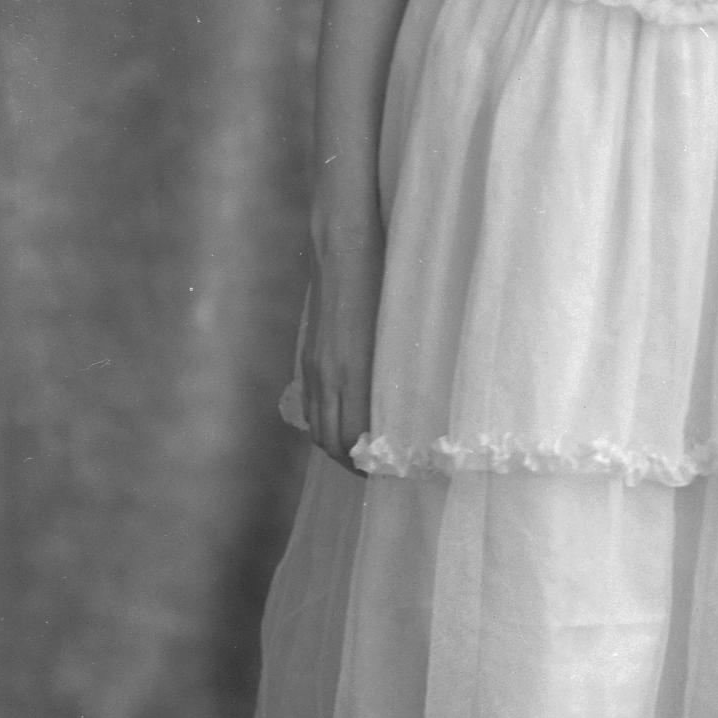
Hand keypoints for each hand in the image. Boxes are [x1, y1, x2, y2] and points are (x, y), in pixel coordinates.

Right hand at [301, 222, 383, 471]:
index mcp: (350, 372)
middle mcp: (325, 375)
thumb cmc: (383, 281)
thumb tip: (410, 411)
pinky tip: (345, 422)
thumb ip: (396, 372)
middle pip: (330, 442)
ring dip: (337, 447)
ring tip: (366, 456)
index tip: (394, 474)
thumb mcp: (396, 330)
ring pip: (317, 426)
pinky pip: (311, 404)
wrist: (343, 244)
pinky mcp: (307, 355)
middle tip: (383, 473)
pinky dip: (324, 423)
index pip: (351, 440)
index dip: (369, 465)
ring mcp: (312, 366)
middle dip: (353, 464)